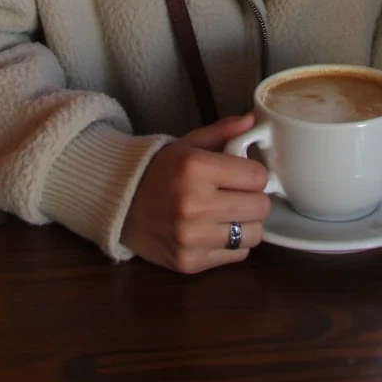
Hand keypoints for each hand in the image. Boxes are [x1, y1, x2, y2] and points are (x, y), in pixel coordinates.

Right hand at [121, 113, 269, 273]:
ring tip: (231, 213)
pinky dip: (233, 243)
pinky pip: (237, 255)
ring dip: (247, 223)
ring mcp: (191, 238)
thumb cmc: (161, 170)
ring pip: (253, 235)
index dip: (255, 174)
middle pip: (260, 207)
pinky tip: (216, 230)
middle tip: (240, 194)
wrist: (121, 205)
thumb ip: (224, 131)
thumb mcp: (189, 144)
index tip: (244, 174)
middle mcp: (194, 205)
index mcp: (195, 168)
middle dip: (255, 198)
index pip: (257, 176)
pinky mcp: (189, 263)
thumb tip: (254, 119)